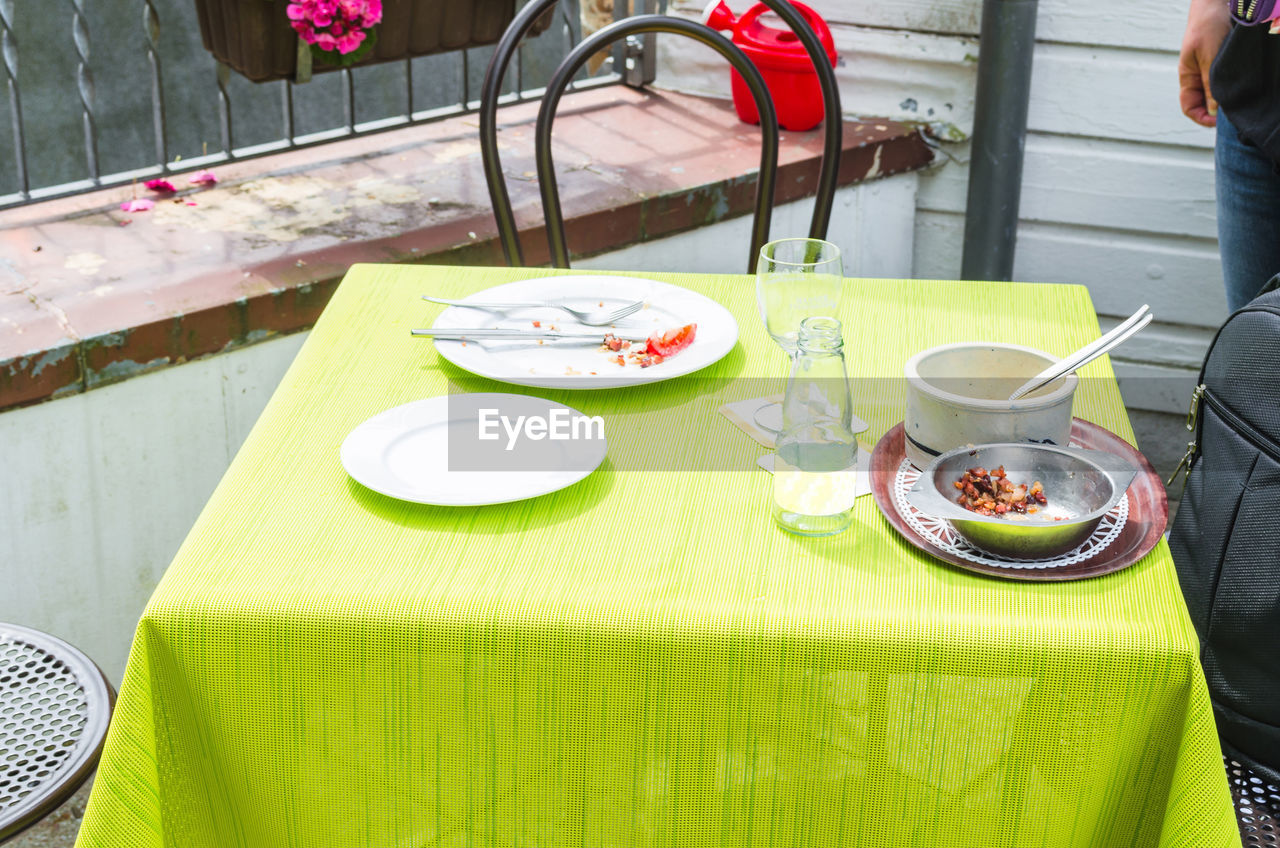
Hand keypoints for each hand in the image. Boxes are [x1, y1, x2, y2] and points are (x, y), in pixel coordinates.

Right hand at [1178, 0, 1230, 125]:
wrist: (1217, 1)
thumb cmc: (1208, 25)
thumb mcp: (1209, 57)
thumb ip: (1211, 85)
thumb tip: (1215, 111)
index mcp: (1188, 76)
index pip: (1189, 107)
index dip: (1201, 118)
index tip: (1218, 121)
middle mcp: (1200, 75)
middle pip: (1205, 103)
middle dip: (1217, 111)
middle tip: (1235, 113)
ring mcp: (1213, 68)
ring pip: (1219, 92)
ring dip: (1229, 98)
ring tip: (1241, 99)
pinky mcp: (1227, 61)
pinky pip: (1229, 80)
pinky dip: (1236, 86)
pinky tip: (1246, 85)